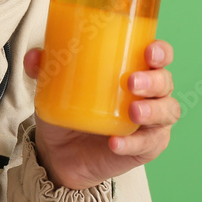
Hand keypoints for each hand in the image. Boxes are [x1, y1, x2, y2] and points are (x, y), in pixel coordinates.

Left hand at [24, 40, 178, 189]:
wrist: (61, 150)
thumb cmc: (68, 107)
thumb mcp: (53, 86)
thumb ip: (44, 68)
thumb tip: (34, 56)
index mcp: (133, 69)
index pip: (158, 56)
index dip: (160, 51)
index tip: (148, 52)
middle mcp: (149, 94)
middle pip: (166, 82)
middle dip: (154, 80)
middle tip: (131, 82)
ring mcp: (151, 122)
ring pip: (167, 112)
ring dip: (153, 110)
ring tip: (133, 112)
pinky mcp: (145, 147)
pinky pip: (147, 144)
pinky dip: (132, 143)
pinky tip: (115, 142)